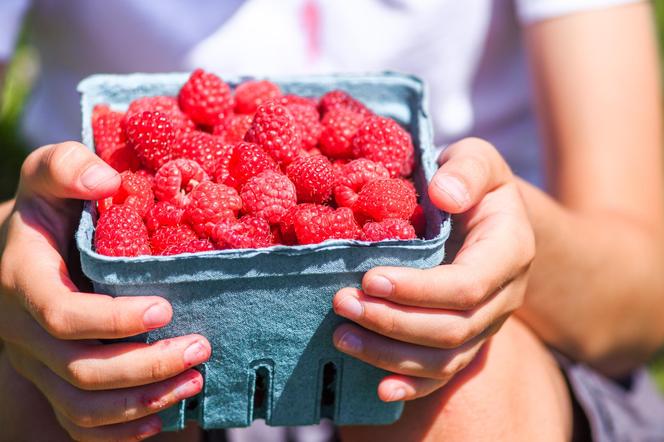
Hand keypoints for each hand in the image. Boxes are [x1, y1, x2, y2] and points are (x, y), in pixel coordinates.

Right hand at [0, 142, 210, 440]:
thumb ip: (67, 167)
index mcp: (24, 282)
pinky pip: (81, 425)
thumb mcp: (49, 176)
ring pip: (84, 406)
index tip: (165, 307)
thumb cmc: (50, 210)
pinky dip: (122, 431)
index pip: (61, 316)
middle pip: (82, 370)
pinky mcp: (57, 382)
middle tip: (201, 347)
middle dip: (145, 365)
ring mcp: (41, 364)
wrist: (29, 250)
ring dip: (143, 401)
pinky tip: (165, 416)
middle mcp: (27, 332)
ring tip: (196, 380)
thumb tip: (106, 180)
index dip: (113, 320)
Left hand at [332, 138, 534, 401]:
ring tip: (342, 336)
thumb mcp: (476, 159)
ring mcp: (486, 324)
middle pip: (452, 328)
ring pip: (445, 359)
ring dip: (390, 354)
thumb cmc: (470, 182)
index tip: (370, 279)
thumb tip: (444, 195)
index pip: (467, 285)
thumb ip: (467, 169)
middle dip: (392, 322)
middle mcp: (504, 295)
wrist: (484, 215)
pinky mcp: (467, 341)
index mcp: (509, 250)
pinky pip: (444, 375)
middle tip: (342, 303)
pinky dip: (412, 387)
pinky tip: (379, 391)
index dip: (418, 289)